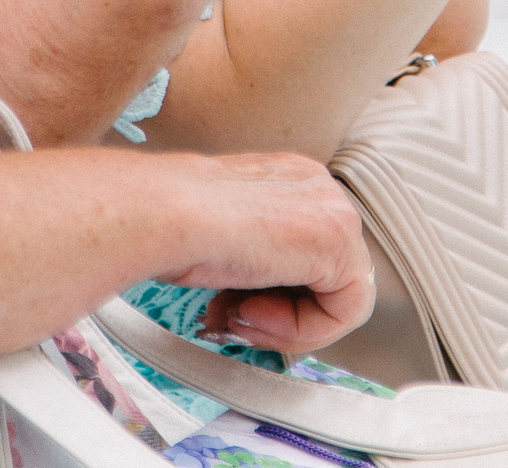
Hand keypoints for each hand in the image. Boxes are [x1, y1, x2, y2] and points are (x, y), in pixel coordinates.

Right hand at [156, 152, 373, 355]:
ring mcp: (335, 211)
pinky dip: (301, 329)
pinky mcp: (340, 245)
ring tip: (239, 318)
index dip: (267, 294)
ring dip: (285, 324)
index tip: (226, 306)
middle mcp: (318, 188)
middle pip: (323, 277)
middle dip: (278, 312)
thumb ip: (252, 258)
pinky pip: (344, 311)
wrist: (162, 213)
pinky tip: (254, 315)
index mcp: (288, 179)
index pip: (302, 254)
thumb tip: (255, 300)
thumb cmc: (169, 222)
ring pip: (337, 298)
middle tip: (232, 319)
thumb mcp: (221, 238)